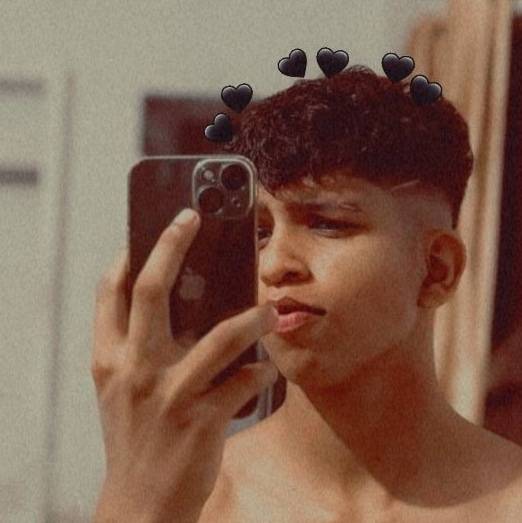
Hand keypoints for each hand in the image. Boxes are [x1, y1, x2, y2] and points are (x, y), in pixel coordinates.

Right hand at [91, 208, 278, 522]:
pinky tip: (268, 368)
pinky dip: (261, 371)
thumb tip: (175, 307)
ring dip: (252, 316)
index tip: (152, 231)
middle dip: (171, 245)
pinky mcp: (202, 418)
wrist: (139, 502)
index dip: (129, 256)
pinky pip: (244, 381)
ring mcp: (170, 393)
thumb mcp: (121, 390)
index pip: (110, 293)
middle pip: (152, 291)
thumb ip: (136, 349)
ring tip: (270, 306)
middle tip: (192, 217)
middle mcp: (135, 369)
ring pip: (219, 336)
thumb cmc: (134, 437)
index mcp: (110, 359)